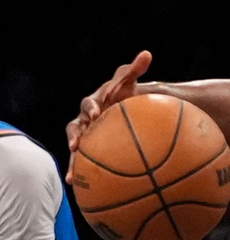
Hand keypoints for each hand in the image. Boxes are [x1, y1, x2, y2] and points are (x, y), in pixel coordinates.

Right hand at [65, 51, 152, 183]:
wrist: (121, 106)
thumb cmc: (124, 92)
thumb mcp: (129, 80)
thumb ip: (135, 68)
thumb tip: (147, 53)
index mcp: (94, 102)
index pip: (89, 103)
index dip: (90, 108)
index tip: (95, 114)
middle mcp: (86, 118)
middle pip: (75, 127)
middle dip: (74, 137)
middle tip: (76, 145)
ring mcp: (86, 134)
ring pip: (75, 148)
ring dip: (73, 161)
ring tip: (72, 177)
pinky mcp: (90, 147)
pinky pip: (83, 160)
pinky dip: (80, 172)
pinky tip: (78, 186)